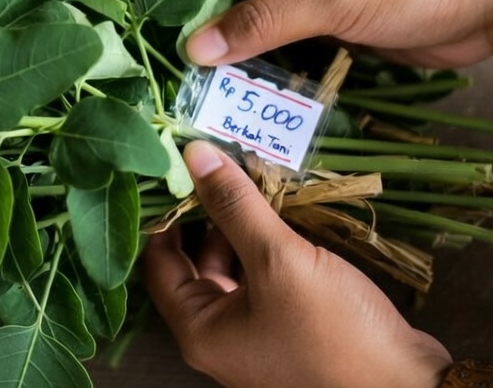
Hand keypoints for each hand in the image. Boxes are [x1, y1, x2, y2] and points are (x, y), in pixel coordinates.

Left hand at [144, 142, 452, 387]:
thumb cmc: (334, 331)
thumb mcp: (280, 260)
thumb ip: (235, 206)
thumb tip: (193, 155)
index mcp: (199, 330)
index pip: (158, 261)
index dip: (164, 212)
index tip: (176, 166)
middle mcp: (219, 336)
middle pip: (194, 262)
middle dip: (206, 213)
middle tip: (217, 163)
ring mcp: (255, 335)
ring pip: (232, 268)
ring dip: (240, 226)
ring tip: (251, 176)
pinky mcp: (289, 329)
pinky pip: (264, 279)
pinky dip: (267, 246)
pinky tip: (282, 212)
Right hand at [181, 0, 492, 68]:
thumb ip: (261, 23)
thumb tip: (193, 49)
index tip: (152, 25)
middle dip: (199, 24)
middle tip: (170, 69)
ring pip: (248, 19)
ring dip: (228, 51)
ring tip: (197, 89)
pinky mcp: (325, 22)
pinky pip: (277, 42)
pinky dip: (259, 64)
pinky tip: (239, 94)